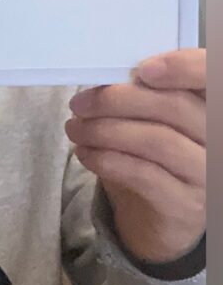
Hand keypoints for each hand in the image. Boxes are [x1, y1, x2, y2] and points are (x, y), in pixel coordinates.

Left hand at [66, 48, 205, 263]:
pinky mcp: (185, 204)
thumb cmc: (154, 158)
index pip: (212, 76)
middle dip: (117, 100)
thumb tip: (105, 80)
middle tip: (79, 103)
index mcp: (213, 108)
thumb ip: (143, 97)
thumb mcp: (152, 122)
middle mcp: (220, 140)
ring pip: (156, 141)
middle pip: (174, 107)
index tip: (143, 70)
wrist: (159, 217)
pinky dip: (106, 159)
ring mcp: (207, 174)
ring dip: (104, 131)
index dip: (184, 67)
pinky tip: (85, 153)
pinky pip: (143, 174)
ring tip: (75, 129)